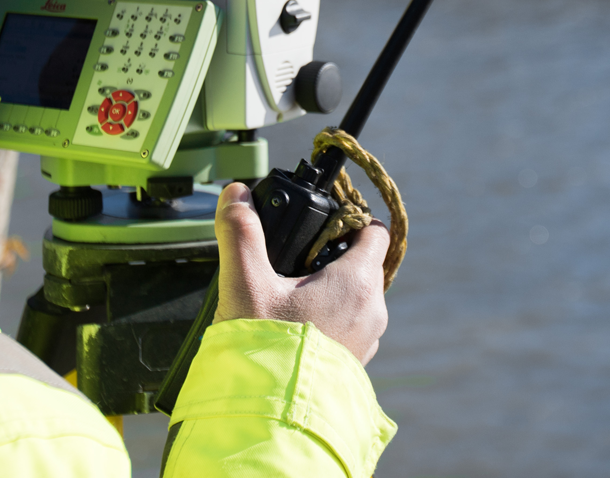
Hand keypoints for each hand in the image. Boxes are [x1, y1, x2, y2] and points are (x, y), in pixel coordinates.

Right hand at [213, 181, 389, 364]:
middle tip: (293, 258)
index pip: (374, 231)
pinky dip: (329, 316)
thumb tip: (235, 194)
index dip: (349, 219)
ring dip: (329, 288)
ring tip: (289, 294)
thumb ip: (241, 234)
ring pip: (356, 296)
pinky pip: (350, 325)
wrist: (274, 416)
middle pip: (363, 262)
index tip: (320, 222)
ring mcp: (367, 338)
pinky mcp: (355, 362)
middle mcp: (372, 309)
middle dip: (332, 254)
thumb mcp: (247, 284)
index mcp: (357, 282)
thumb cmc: (266, 347)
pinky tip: (295, 324)